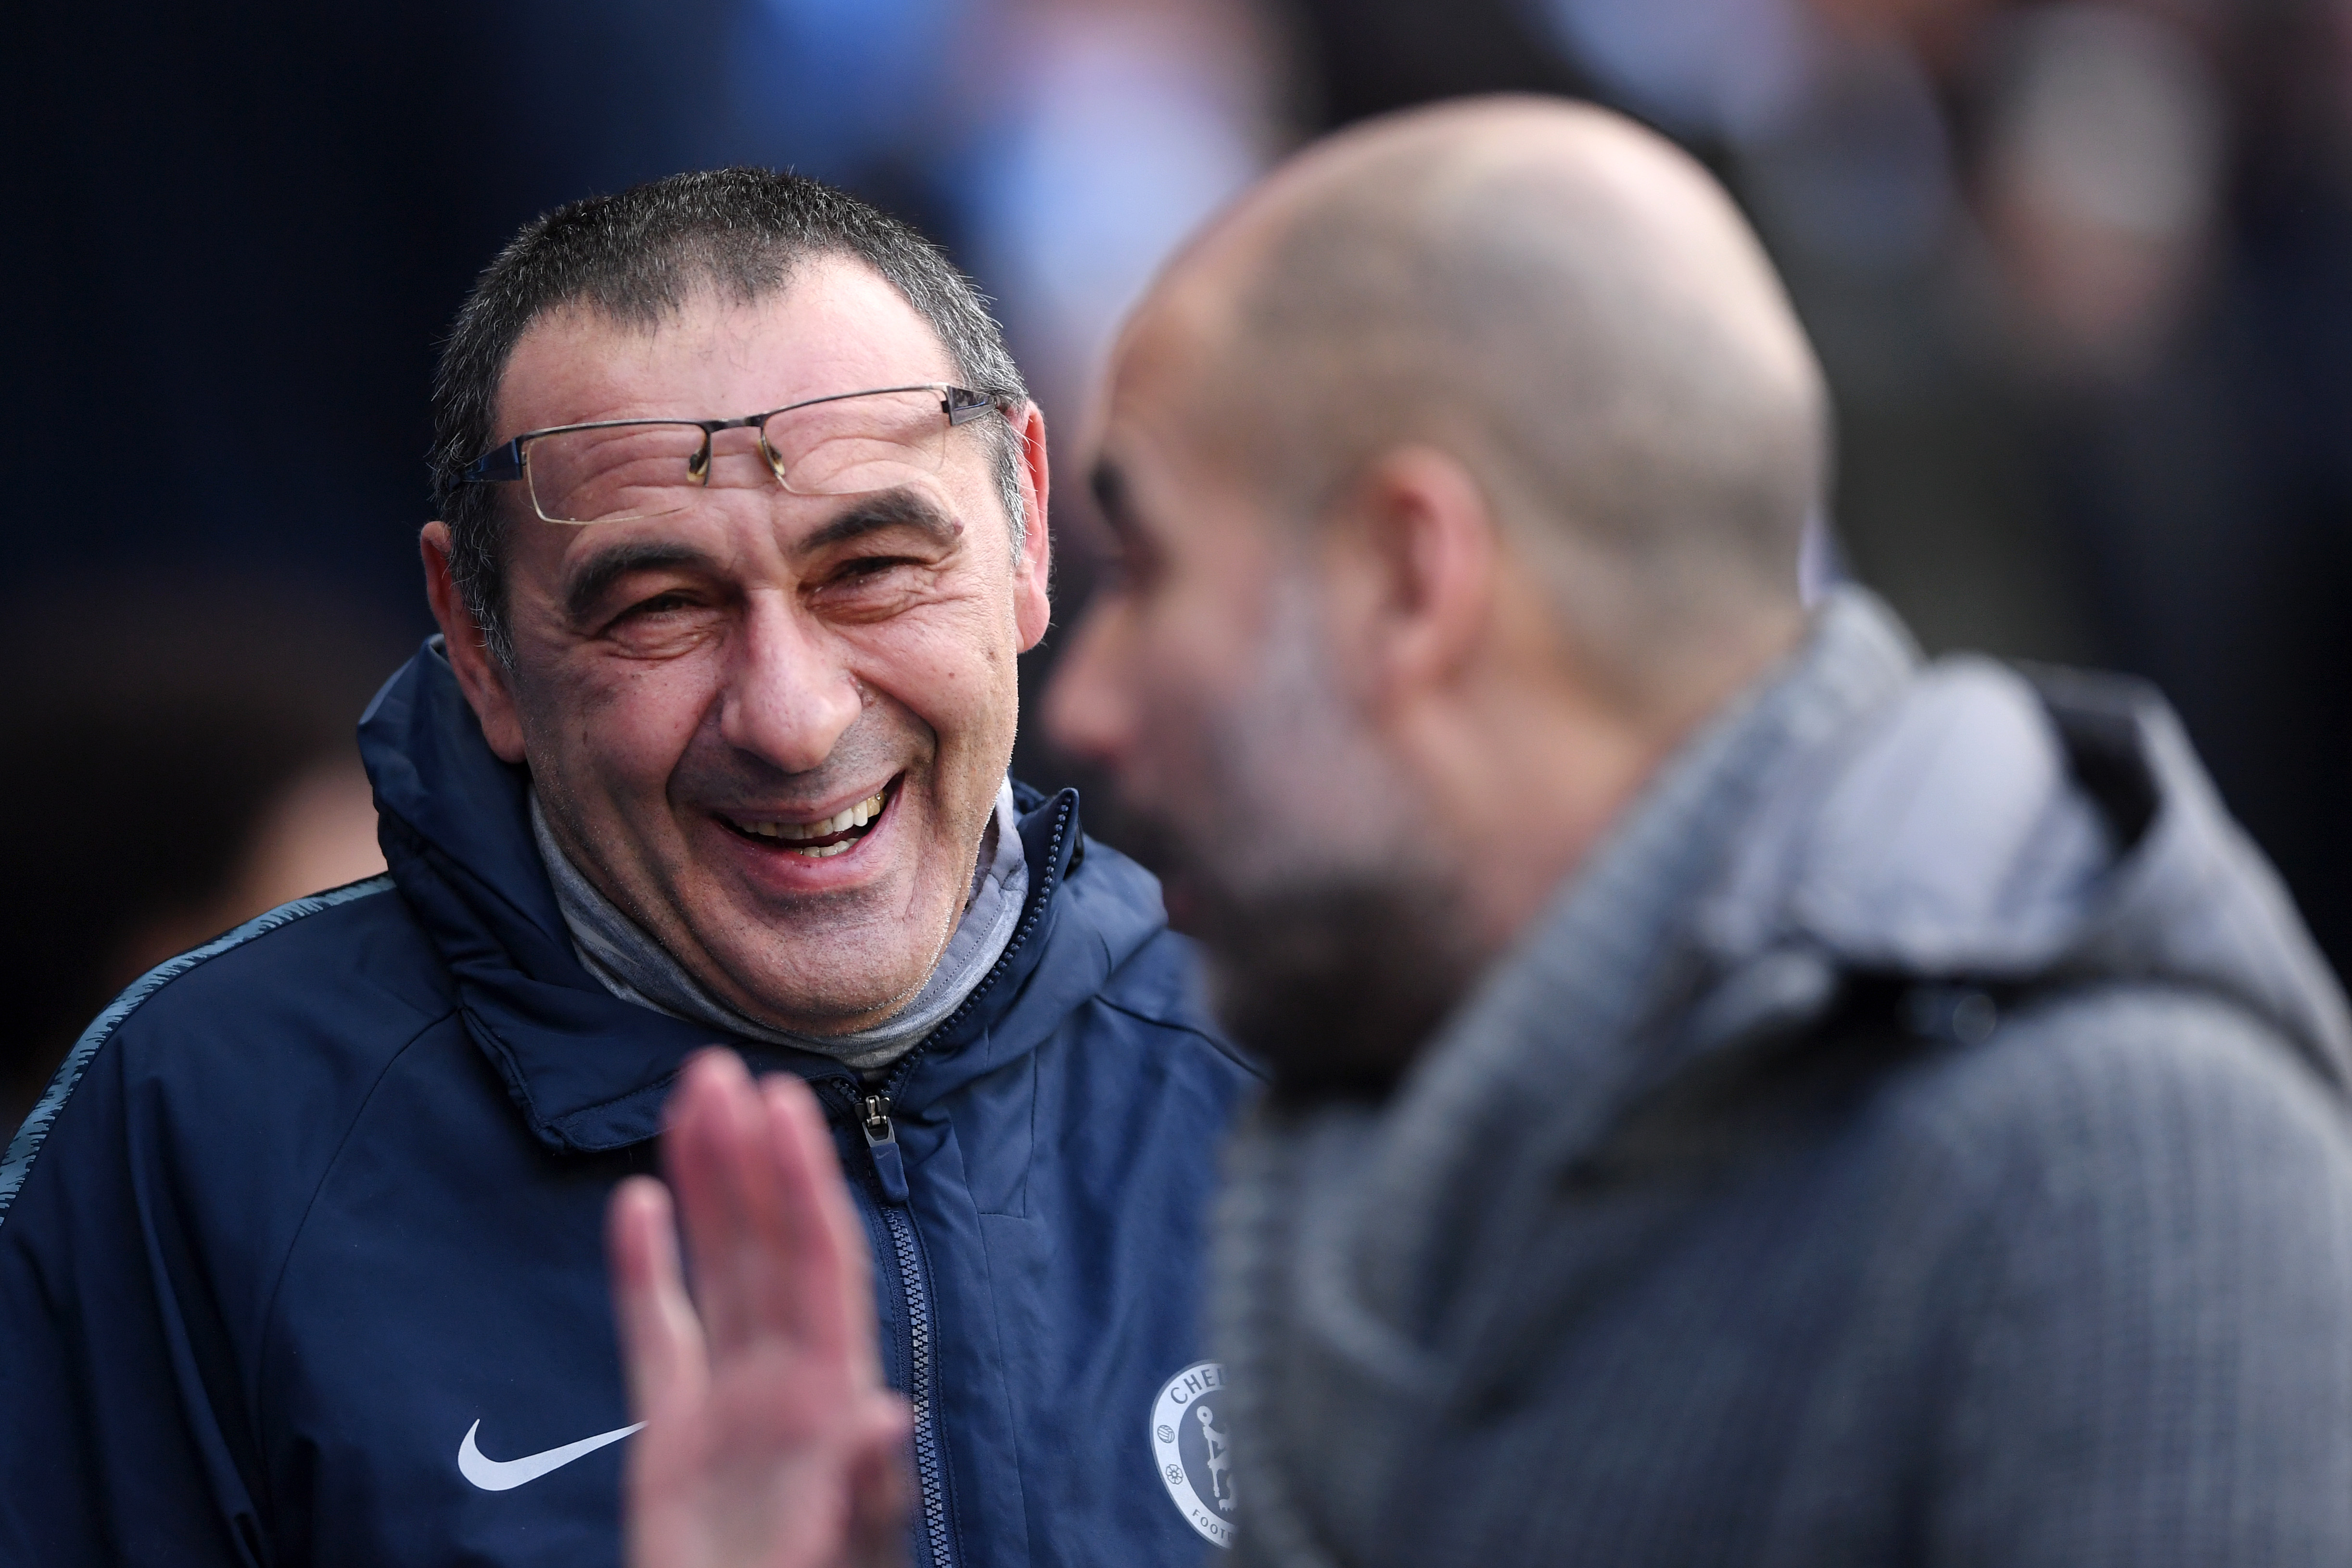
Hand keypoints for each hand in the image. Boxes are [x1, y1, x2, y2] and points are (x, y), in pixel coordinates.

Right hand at [609, 1049, 910, 1567]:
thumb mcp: (844, 1553)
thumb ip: (865, 1491)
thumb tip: (886, 1419)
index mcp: (833, 1394)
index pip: (821, 1263)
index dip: (804, 1183)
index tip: (785, 1107)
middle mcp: (785, 1380)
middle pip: (766, 1245)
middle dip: (747, 1158)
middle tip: (720, 1069)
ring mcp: (727, 1401)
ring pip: (714, 1269)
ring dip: (700, 1185)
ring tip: (688, 1100)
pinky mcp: (670, 1436)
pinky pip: (657, 1334)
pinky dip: (643, 1270)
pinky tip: (635, 1203)